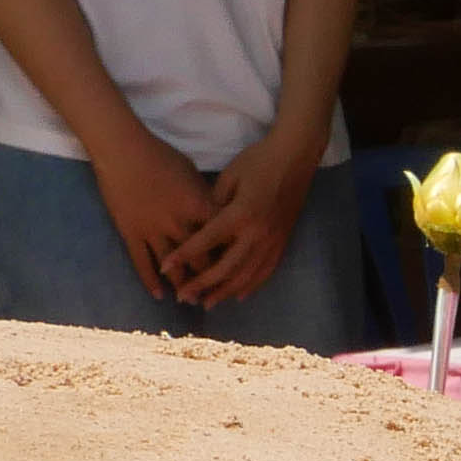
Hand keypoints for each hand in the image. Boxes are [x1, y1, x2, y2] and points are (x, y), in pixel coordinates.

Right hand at [91, 128, 217, 298]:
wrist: (121, 149)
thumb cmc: (160, 155)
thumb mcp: (192, 174)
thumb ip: (205, 198)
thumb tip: (217, 215)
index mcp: (199, 206)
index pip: (222, 238)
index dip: (232, 256)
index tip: (240, 271)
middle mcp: (179, 223)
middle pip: (201, 259)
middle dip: (211, 280)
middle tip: (219, 296)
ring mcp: (153, 230)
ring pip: (172, 267)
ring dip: (184, 287)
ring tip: (192, 301)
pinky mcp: (131, 232)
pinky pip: (142, 262)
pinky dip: (151, 281)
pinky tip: (159, 296)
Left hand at [165, 132, 319, 305]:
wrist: (296, 157)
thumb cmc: (258, 161)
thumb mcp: (229, 177)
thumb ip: (214, 204)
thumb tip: (200, 226)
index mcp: (240, 214)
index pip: (206, 242)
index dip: (184, 257)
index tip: (165, 269)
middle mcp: (257, 233)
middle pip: (226, 267)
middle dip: (202, 284)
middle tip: (183, 297)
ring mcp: (273, 240)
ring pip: (247, 275)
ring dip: (225, 291)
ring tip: (207, 303)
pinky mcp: (282, 242)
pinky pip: (266, 271)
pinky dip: (252, 285)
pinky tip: (239, 296)